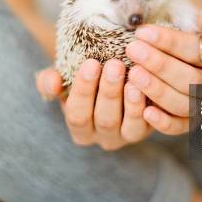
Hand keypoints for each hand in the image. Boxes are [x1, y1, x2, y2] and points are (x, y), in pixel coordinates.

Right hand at [36, 60, 152, 150]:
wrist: (114, 78)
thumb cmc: (85, 79)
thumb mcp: (63, 78)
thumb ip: (49, 81)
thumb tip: (52, 83)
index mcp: (80, 130)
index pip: (78, 115)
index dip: (83, 90)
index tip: (90, 63)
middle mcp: (103, 138)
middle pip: (105, 120)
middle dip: (109, 92)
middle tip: (114, 65)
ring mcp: (128, 136)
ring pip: (129, 125)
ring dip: (131, 102)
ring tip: (134, 77)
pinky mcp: (150, 130)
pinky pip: (151, 123)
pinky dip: (151, 106)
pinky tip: (150, 85)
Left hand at [124, 11, 201, 135]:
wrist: (175, 53)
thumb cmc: (185, 34)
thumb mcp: (196, 22)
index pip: (198, 51)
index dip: (170, 42)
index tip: (143, 32)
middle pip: (191, 80)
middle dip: (160, 65)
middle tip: (133, 50)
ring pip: (184, 104)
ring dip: (157, 90)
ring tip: (134, 74)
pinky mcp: (188, 123)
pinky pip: (178, 127)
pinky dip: (163, 122)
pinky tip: (146, 111)